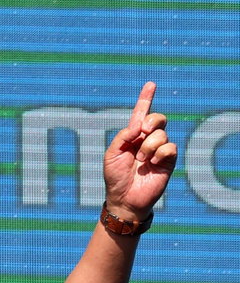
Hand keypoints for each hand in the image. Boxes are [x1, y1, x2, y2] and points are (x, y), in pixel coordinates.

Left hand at [103, 82, 175, 220]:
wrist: (124, 198)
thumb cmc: (115, 177)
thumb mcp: (112, 154)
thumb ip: (123, 136)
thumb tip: (139, 125)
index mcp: (132, 136)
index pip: (141, 113)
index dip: (146, 98)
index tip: (150, 84)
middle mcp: (147, 140)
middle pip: (157, 119)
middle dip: (150, 121)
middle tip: (141, 132)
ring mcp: (159, 150)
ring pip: (161, 134)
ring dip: (148, 146)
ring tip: (141, 160)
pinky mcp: (168, 160)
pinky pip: (170, 147)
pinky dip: (159, 153)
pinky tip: (152, 163)